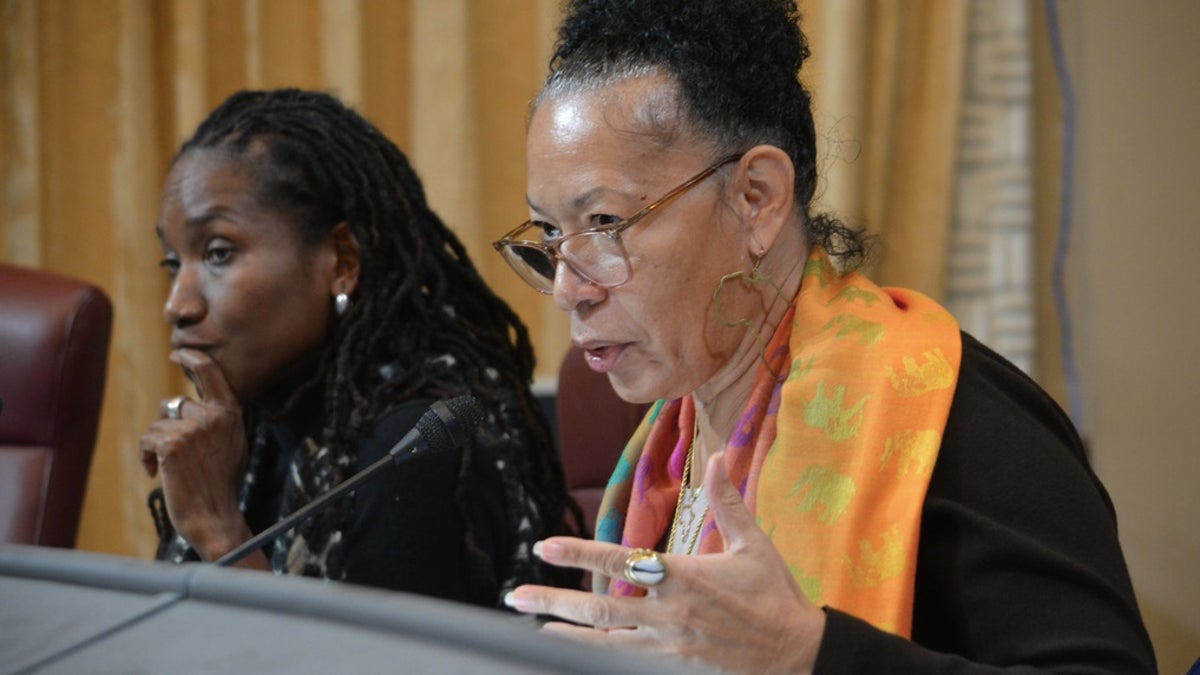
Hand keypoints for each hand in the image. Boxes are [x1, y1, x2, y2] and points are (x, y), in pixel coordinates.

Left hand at [139, 348, 255, 562]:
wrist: (215, 516)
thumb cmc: (220, 486)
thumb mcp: (232, 446)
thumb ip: (218, 422)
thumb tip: (191, 406)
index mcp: (231, 414)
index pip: (212, 373)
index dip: (192, 359)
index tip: (178, 354)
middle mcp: (214, 416)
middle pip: (176, 406)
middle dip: (168, 429)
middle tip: (174, 456)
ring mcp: (194, 429)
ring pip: (159, 425)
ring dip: (156, 447)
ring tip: (167, 470)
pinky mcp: (172, 444)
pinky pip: (148, 439)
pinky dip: (146, 457)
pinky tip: (156, 473)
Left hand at [504, 453, 826, 673]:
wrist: (798, 655)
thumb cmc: (776, 596)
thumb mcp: (755, 544)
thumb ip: (727, 501)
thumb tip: (716, 457)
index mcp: (684, 578)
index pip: (620, 561)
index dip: (579, 553)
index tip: (545, 547)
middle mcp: (669, 613)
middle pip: (598, 608)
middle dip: (552, 601)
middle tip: (516, 595)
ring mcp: (669, 646)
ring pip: (604, 640)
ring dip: (566, 631)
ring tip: (533, 625)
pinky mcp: (673, 667)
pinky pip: (625, 662)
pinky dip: (596, 656)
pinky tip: (575, 652)